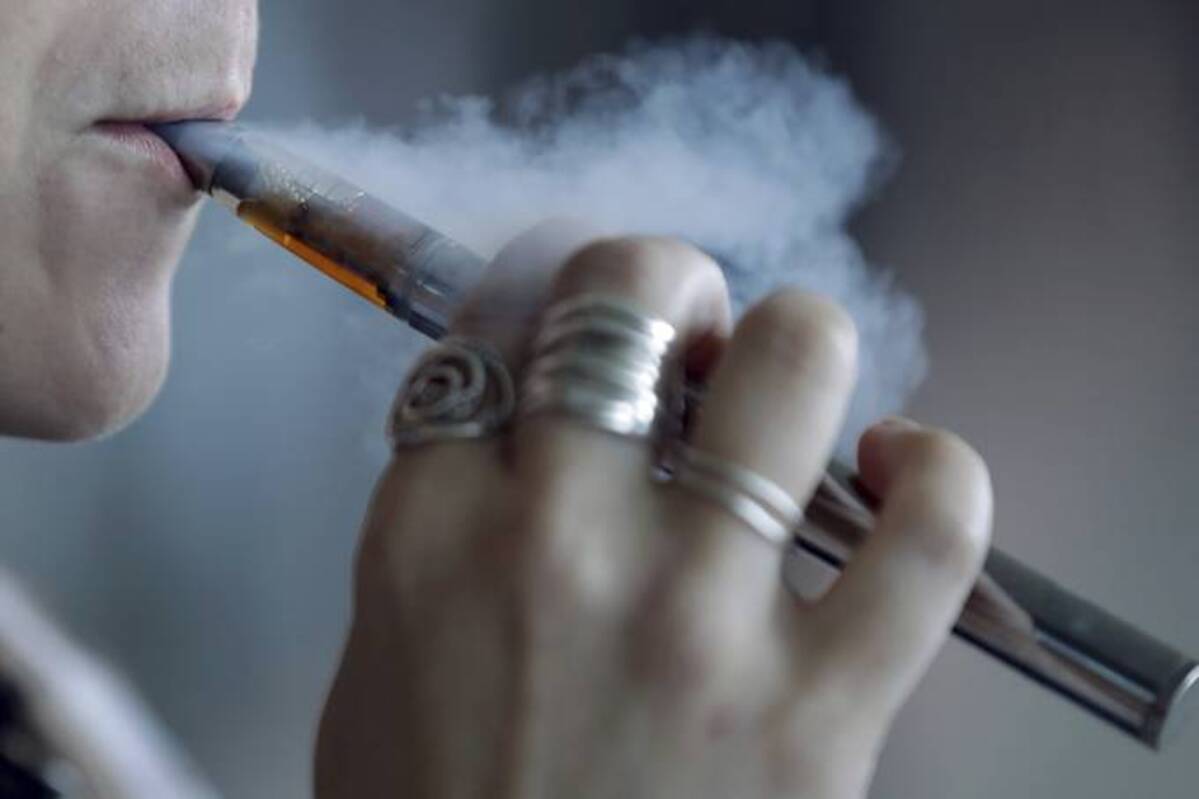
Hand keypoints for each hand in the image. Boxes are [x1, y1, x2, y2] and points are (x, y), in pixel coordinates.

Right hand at [314, 223, 992, 798]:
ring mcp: (699, 617)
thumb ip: (434, 540)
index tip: (575, 329)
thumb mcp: (377, 676)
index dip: (543, 309)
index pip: (494, 333)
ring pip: (793, 363)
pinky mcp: (822, 707)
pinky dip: (935, 472)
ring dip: (794, 344)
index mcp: (431, 533)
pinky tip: (898, 472)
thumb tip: (521, 435)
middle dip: (665, 282)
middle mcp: (560, 543)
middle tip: (685, 332)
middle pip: (627, 293)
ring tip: (784, 388)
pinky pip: (929, 528)